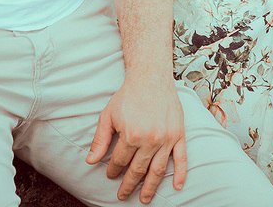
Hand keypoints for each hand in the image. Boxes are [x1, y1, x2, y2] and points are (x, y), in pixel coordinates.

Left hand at [87, 79, 186, 202]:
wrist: (150, 78)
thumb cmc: (128, 96)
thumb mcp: (108, 115)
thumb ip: (100, 139)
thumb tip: (90, 160)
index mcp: (131, 135)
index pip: (120, 161)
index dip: (113, 170)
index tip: (110, 175)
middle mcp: (150, 140)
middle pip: (138, 170)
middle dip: (129, 185)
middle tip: (123, 194)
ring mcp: (166, 138)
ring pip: (158, 170)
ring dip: (151, 187)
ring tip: (145, 199)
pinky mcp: (179, 135)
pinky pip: (182, 159)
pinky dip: (181, 174)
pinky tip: (177, 186)